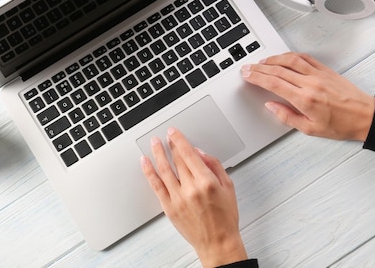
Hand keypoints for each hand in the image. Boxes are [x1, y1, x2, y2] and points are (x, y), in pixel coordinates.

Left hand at [140, 127, 246, 266]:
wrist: (217, 242)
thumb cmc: (225, 217)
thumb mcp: (228, 187)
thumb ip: (215, 166)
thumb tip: (200, 152)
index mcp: (207, 182)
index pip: (189, 154)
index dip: (179, 140)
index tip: (174, 132)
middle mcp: (191, 189)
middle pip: (176, 160)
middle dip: (170, 145)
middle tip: (166, 136)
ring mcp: (178, 198)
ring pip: (163, 169)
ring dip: (157, 153)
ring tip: (154, 143)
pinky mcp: (169, 207)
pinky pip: (155, 185)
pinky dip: (149, 172)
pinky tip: (145, 162)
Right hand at [241, 52, 374, 140]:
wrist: (365, 116)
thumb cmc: (341, 125)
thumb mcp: (310, 129)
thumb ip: (287, 117)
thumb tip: (271, 106)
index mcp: (305, 99)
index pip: (274, 84)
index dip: (257, 78)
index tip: (247, 75)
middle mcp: (310, 84)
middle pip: (278, 70)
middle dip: (259, 68)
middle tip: (248, 67)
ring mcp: (318, 75)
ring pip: (290, 61)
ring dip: (273, 59)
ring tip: (262, 62)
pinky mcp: (326, 70)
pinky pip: (304, 58)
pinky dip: (290, 56)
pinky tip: (283, 57)